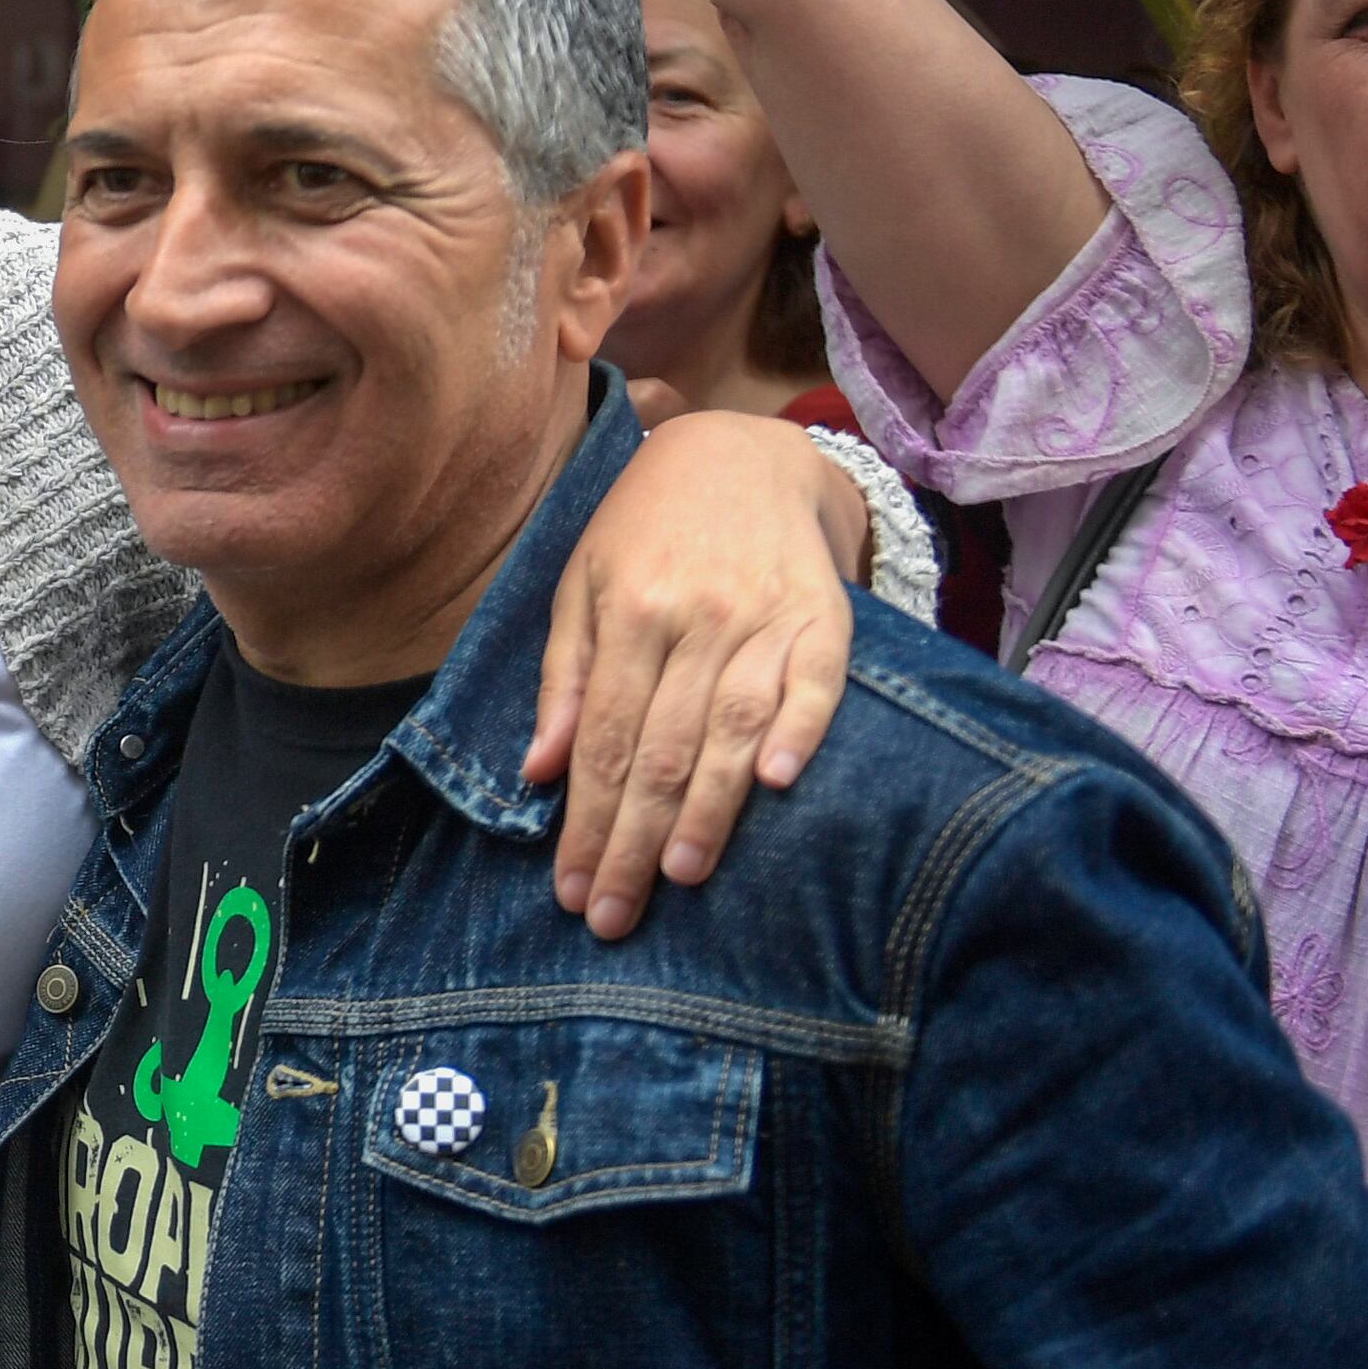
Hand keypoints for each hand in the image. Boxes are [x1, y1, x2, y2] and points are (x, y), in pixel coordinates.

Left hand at [526, 409, 867, 937]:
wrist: (743, 455)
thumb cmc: (643, 530)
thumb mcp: (580, 587)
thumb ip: (565, 678)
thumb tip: (541, 771)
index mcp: (630, 612)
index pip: (603, 739)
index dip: (586, 820)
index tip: (573, 890)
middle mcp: (696, 617)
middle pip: (660, 748)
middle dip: (634, 840)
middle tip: (614, 914)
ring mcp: (765, 617)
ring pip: (731, 728)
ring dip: (709, 809)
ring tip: (681, 877)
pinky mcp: (826, 619)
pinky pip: (817, 685)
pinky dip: (800, 732)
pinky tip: (778, 784)